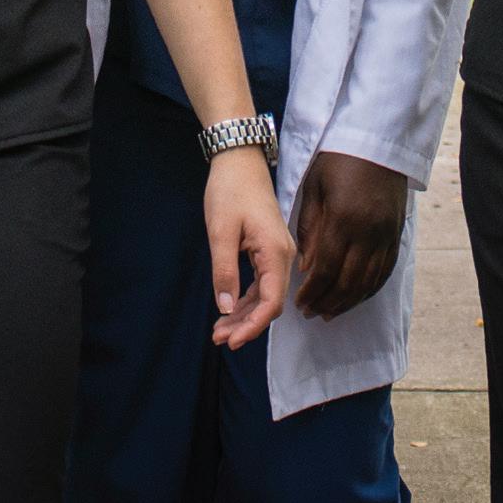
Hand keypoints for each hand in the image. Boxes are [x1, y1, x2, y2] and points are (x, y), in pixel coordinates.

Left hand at [203, 146, 293, 350]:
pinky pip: (261, 283)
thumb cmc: (230, 190)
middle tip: (218, 339)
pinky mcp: (268, 250)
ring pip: (265, 295)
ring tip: (218, 331)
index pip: (272, 302)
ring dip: (244, 315)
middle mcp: (283, 255)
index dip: (253, 326)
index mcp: (276, 252)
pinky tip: (228, 310)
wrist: (239, 160)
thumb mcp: (221, 231)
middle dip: (246, 324)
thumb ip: (224, 271)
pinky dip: (245, 299)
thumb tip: (226, 308)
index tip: (231, 341)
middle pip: (270, 302)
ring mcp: (277, 253)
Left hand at [291, 151, 408, 320]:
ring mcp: (387, 234)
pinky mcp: (397, 233)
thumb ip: (309, 229)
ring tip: (330, 312)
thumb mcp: (314, 188)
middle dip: (327, 302)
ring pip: (368, 282)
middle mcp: (369, 231)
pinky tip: (355, 297)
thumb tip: (306, 267)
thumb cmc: (337, 160)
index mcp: (343, 218)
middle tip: (311, 313)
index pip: (325, 268)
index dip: (311, 291)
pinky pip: (385, 271)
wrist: (378, 140)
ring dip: (348, 302)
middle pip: (348, 281)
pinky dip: (369, 290)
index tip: (298, 304)